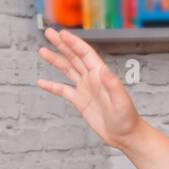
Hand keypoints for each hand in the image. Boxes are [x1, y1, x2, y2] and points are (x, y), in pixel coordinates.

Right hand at [36, 27, 142, 149]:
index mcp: (101, 75)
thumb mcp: (121, 101)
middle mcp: (92, 79)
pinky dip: (52, 86)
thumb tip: (104, 70)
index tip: (62, 33)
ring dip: (55, 60)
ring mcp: (85, 89)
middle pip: (74, 57)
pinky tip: (41, 82)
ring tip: (42, 51)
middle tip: (49, 33)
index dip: (73, 43)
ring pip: (67, 70)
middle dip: (61, 44)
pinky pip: (63, 91)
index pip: (85, 54)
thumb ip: (112, 85)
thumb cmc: (127, 119)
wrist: (125, 136)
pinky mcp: (80, 101)